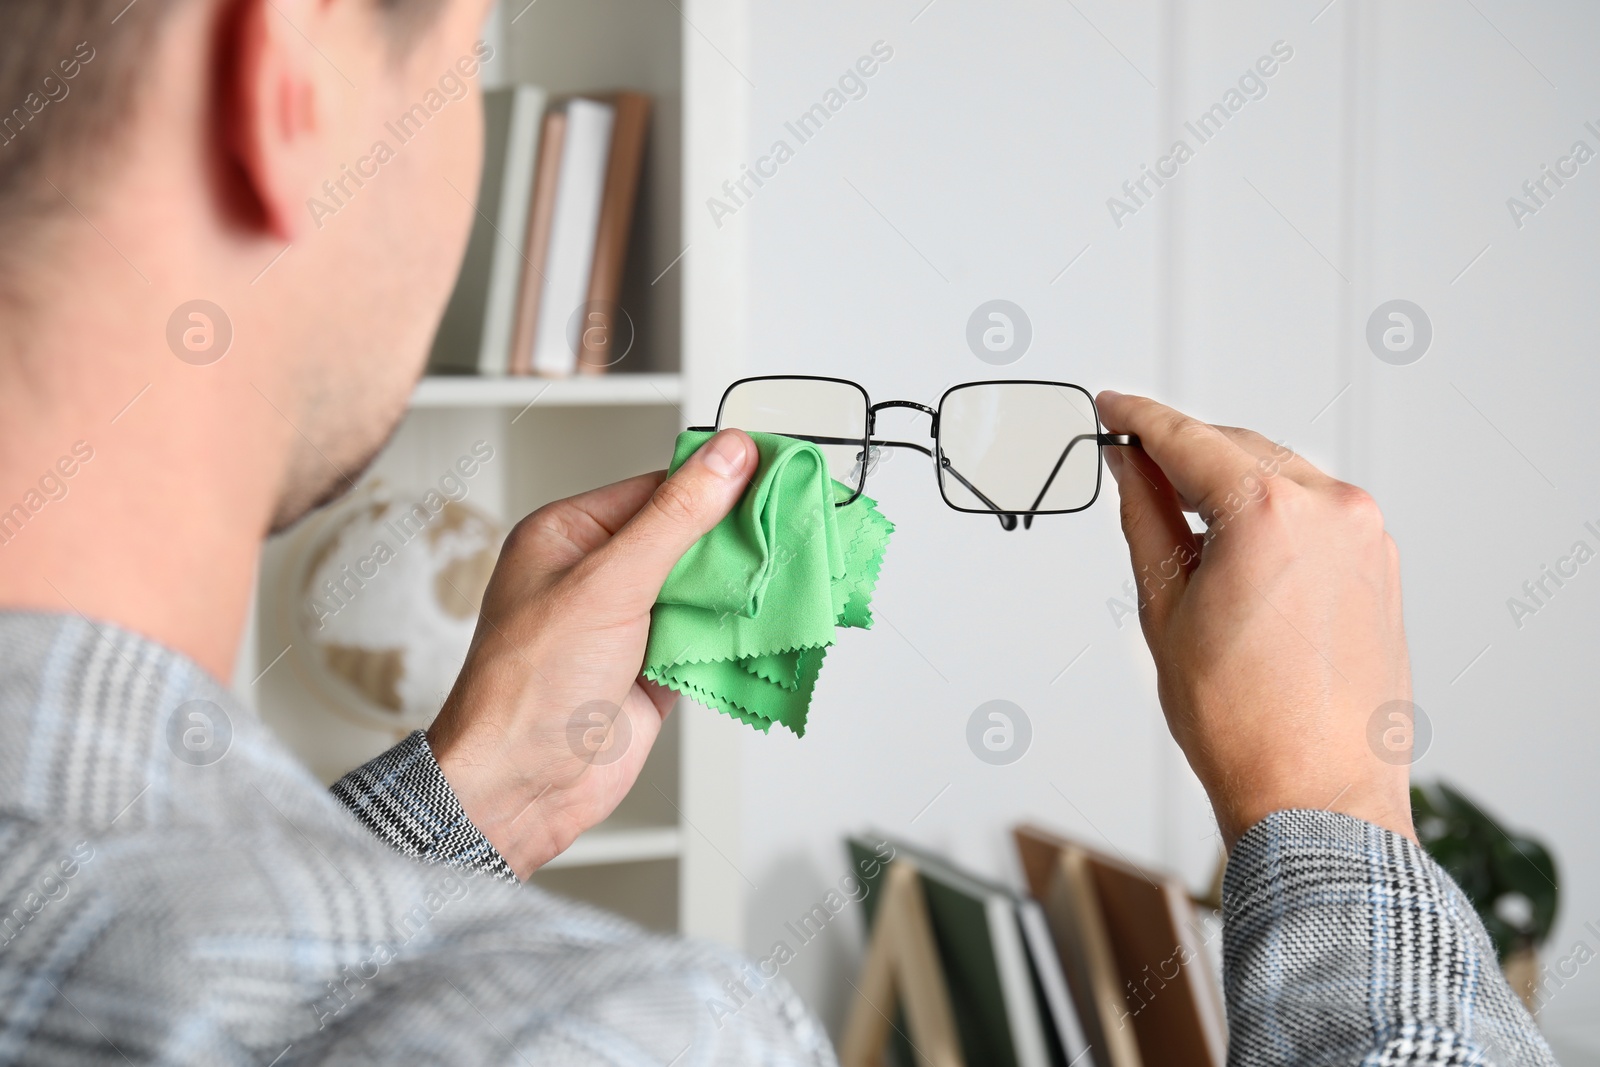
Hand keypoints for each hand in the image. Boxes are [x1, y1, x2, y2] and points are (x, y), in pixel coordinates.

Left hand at [426, 430, 757, 877]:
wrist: (521, 787)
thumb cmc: (530, 685)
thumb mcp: (609, 583)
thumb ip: (676, 519)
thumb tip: (726, 457)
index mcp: (569, 536)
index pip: (658, 489)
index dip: (716, 480)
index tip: (773, 470)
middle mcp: (598, 576)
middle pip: (688, 538)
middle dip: (739, 536)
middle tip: (798, 522)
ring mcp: (628, 624)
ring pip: (704, 589)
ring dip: (744, 586)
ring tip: (797, 569)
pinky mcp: (655, 669)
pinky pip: (708, 638)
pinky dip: (740, 633)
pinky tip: (775, 619)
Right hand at [1097, 392, 1414, 848]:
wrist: (1317, 793)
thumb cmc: (1245, 722)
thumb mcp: (1165, 606)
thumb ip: (1145, 517)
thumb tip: (1130, 469)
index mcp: (1269, 511)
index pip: (1186, 438)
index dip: (1137, 419)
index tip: (1111, 408)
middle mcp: (1331, 509)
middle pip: (1237, 449)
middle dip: (1181, 453)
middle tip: (1130, 464)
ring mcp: (1366, 535)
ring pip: (1279, 475)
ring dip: (1227, 484)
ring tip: (1179, 521)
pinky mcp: (1381, 563)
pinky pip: (1315, 510)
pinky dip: (1270, 512)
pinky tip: (1235, 545)